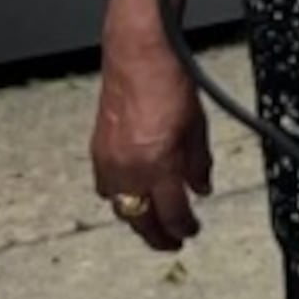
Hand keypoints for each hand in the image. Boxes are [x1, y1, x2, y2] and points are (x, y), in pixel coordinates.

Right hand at [89, 34, 213, 255]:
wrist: (138, 56)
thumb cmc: (170, 82)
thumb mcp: (198, 125)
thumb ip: (199, 163)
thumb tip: (201, 189)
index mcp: (159, 163)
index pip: (173, 212)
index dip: (184, 227)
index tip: (192, 232)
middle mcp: (130, 168)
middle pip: (141, 219)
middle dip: (158, 235)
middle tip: (172, 241)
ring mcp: (109, 161)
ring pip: (121, 206)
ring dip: (138, 217)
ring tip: (153, 223)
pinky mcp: (97, 151)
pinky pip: (107, 187)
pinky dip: (120, 196)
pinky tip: (132, 194)